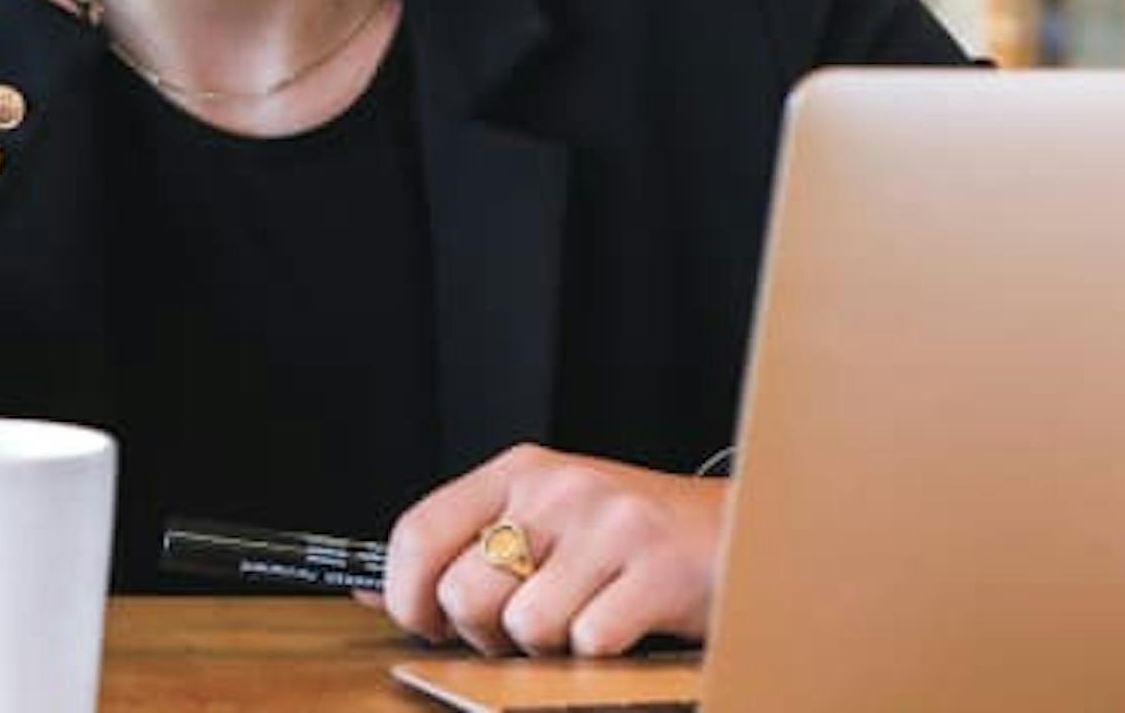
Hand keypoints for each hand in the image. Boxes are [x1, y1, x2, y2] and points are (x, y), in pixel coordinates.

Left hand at [372, 444, 727, 657]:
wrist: (751, 531)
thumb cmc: (637, 538)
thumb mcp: (547, 524)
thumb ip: (466, 550)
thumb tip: (374, 593)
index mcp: (522, 470)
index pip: (420, 528)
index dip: (407, 594)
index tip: (425, 624)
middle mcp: (561, 487)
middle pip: (465, 591)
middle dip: (486, 633)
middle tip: (525, 629)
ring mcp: (610, 525)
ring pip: (525, 624)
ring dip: (549, 647)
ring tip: (584, 620)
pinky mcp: (657, 570)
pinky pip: (589, 642)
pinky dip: (601, 654)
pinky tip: (626, 625)